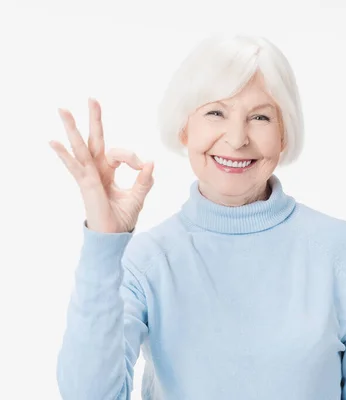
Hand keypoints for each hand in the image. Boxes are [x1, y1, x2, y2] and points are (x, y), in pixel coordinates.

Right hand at [49, 98, 153, 232]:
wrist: (115, 236)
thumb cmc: (122, 216)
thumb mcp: (138, 195)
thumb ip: (145, 179)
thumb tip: (151, 161)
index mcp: (108, 170)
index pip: (118, 153)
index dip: (133, 157)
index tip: (142, 166)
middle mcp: (97, 170)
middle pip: (94, 140)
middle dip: (94, 119)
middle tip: (92, 98)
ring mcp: (89, 176)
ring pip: (80, 147)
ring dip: (72, 128)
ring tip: (63, 110)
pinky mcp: (86, 185)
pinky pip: (75, 167)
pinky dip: (64, 154)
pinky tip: (54, 141)